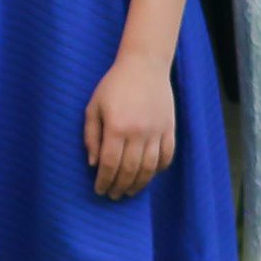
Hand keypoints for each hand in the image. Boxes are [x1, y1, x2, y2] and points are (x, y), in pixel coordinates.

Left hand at [83, 53, 179, 200]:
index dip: (104, 181)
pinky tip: (150, 174)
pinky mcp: (169, 127)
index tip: (100, 190)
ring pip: (149, 167)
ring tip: (130, 191)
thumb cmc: (114, 85)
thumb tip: (94, 163)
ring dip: (140, 183)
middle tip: (114, 195)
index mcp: (117, 127)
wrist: (145, 65)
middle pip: (130, 169)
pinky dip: (159, 168)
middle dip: (120, 186)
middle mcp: (138, 132)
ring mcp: (156, 131)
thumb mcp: (94, 107)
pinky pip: (167, 155)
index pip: (110, 164)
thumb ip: (91, 136)